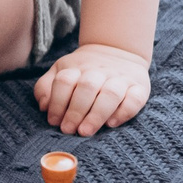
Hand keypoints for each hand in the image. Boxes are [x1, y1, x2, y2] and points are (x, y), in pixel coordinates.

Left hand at [35, 42, 149, 135]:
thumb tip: (44, 107)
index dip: (57, 102)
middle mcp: (99, 71)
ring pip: (111, 93)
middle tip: (68, 129)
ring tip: (85, 131)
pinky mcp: (139, 87)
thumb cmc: (83, 71)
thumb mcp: (60, 71)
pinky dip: (124, 112)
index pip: (65, 81)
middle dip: (76, 111)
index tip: (54, 121)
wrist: (116, 51)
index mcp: (77, 67)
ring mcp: (121, 78)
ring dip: (97, 114)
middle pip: (87, 87)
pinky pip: (135, 99)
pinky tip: (111, 124)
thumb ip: (46, 87)